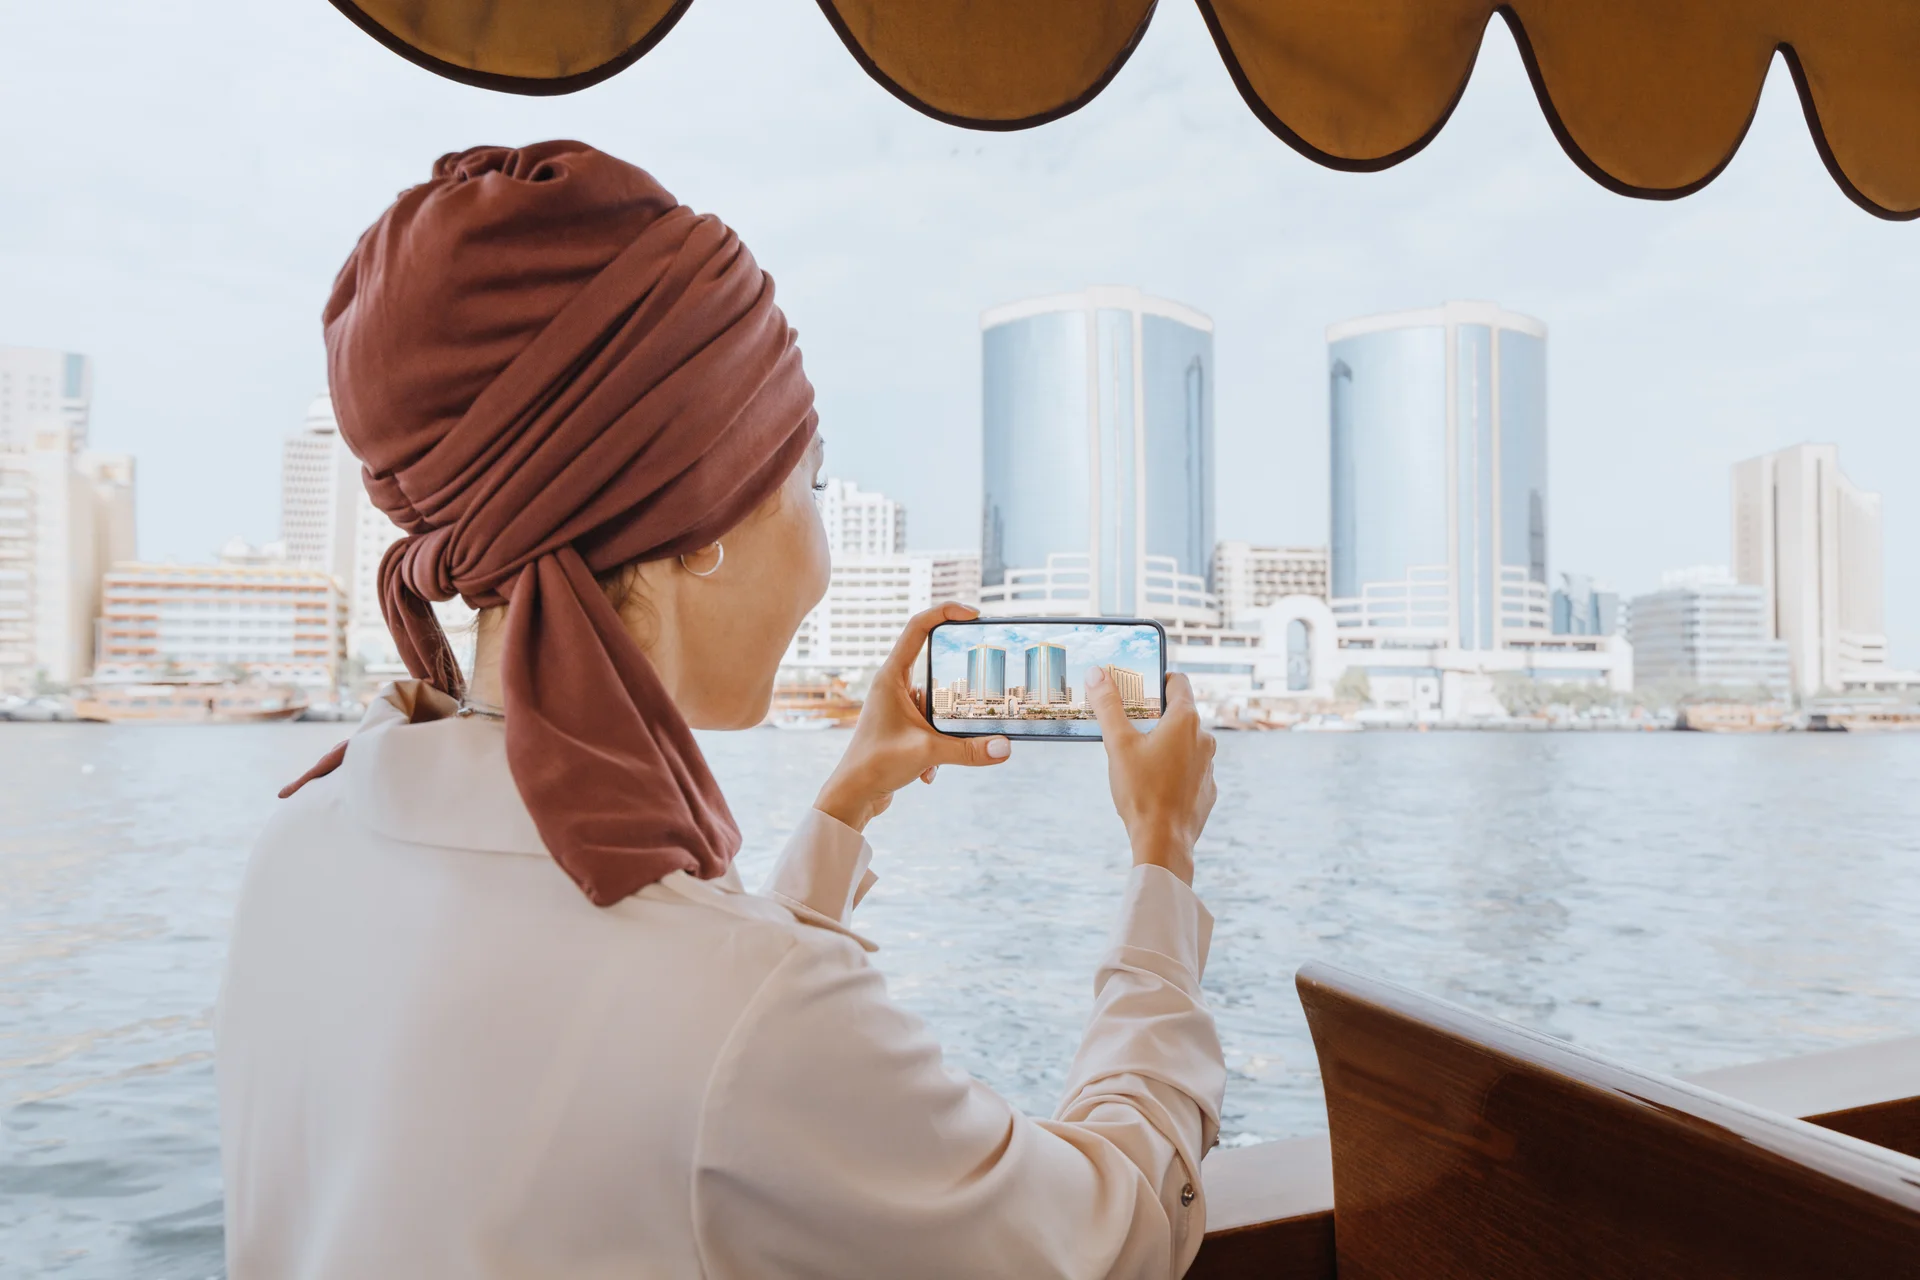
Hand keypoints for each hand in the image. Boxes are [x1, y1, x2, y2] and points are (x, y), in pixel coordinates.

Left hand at [813, 603, 1012, 831]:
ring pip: (936, 702)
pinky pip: (931, 725)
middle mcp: (892, 685)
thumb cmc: (875, 765)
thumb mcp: (928, 752)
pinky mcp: (903, 726)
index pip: (918, 627)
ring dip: (946, 728)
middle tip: (981, 688)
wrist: (851, 796)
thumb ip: (968, 749)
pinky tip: (927, 772)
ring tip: (941, 751)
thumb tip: (1005, 747)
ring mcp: (898, 705)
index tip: (973, 614)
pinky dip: (937, 747)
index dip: (945, 612)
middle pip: (934, 667)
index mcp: (891, 676)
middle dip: (956, 686)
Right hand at [1085, 668, 1215, 884]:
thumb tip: (1097, 673)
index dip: (1158, 680)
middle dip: (1156, 716)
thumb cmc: (1141, 791)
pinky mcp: (1207, 789)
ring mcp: (1209, 765)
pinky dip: (1173, 770)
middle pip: (1180, 714)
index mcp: (1185, 721)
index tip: (1139, 689)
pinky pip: (1189, 769)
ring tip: (1137, 759)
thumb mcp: (1118, 744)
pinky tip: (1152, 784)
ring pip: (1185, 743)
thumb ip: (1108, 706)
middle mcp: (1204, 738)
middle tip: (1129, 725)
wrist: (1163, 842)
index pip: (1179, 682)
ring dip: (1165, 744)